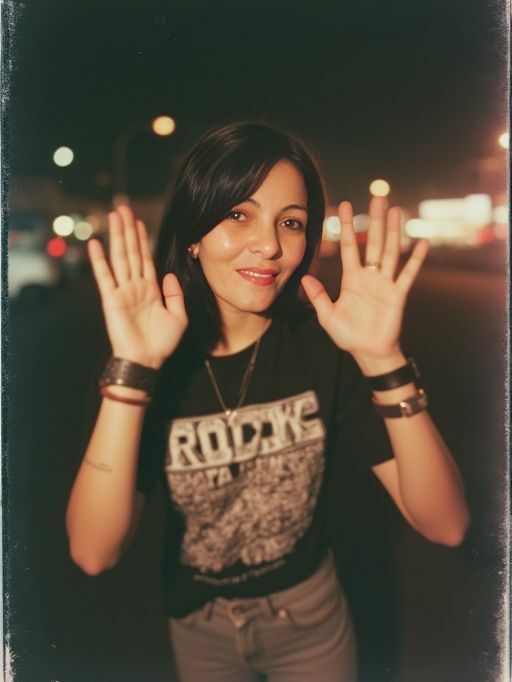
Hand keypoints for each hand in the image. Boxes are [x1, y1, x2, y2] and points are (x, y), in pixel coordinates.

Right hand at [88, 205, 187, 368]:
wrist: (147, 361)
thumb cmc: (162, 343)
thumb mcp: (178, 317)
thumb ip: (175, 294)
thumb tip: (169, 274)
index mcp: (150, 289)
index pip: (145, 258)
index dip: (142, 239)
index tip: (138, 221)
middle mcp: (135, 286)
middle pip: (131, 251)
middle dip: (127, 229)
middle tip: (123, 207)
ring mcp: (122, 291)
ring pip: (119, 257)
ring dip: (117, 236)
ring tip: (114, 216)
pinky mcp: (111, 300)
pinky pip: (104, 276)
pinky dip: (99, 260)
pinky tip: (95, 244)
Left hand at [301, 197, 428, 371]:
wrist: (369, 352)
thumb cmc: (349, 335)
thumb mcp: (328, 316)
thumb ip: (318, 296)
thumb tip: (306, 277)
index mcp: (352, 279)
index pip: (348, 247)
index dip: (345, 227)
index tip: (343, 205)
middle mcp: (370, 276)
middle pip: (372, 242)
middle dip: (374, 220)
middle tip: (377, 196)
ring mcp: (385, 284)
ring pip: (390, 252)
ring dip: (394, 232)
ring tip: (396, 210)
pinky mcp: (398, 295)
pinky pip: (408, 274)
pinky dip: (415, 259)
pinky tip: (422, 242)